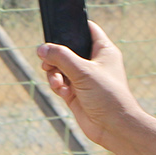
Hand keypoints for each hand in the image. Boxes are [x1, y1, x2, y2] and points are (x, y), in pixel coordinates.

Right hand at [35, 21, 138, 148]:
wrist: (113, 127)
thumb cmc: (107, 95)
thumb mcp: (83, 71)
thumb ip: (61, 57)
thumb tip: (42, 49)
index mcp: (103, 51)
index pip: (87, 29)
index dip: (73, 27)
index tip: (56, 28)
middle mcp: (94, 63)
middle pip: (68, 50)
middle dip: (55, 56)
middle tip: (47, 60)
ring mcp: (84, 79)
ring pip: (60, 67)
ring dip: (54, 73)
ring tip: (57, 81)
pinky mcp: (76, 93)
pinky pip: (59, 83)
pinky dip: (57, 85)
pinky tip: (62, 91)